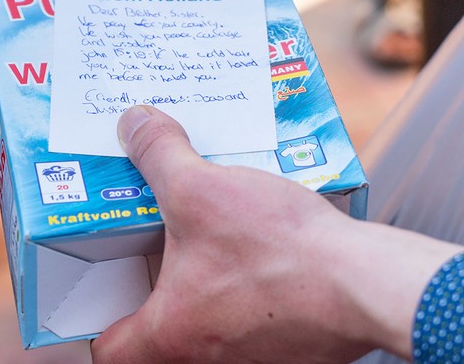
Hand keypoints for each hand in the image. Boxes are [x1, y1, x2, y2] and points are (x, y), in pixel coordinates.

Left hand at [91, 106, 463, 363]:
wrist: (366, 283)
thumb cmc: (281, 253)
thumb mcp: (202, 189)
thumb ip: (159, 154)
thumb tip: (133, 124)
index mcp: (171, 336)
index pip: (107, 350)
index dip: (97, 315)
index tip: (103, 279)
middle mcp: (206, 360)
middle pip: (158, 332)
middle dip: (154, 285)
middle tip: (151, 239)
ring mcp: (251, 357)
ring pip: (208, 322)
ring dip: (203, 282)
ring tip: (204, 228)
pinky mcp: (287, 344)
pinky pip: (250, 316)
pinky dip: (246, 284)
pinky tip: (254, 239)